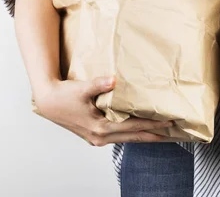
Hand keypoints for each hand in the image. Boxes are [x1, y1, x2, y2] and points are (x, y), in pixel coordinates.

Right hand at [34, 76, 172, 145]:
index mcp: (100, 128)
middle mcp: (100, 137)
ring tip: (160, 133)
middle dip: (153, 135)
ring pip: (127, 139)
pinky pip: (119, 137)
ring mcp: (97, 139)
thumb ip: (99, 84)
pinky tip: (139, 130)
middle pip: (133, 137)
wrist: (47, 101)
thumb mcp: (82, 88)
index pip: (134, 127)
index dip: (153, 124)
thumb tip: (114, 80)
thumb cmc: (64, 95)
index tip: (169, 122)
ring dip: (143, 136)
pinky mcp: (94, 136)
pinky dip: (131, 134)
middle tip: (172, 132)